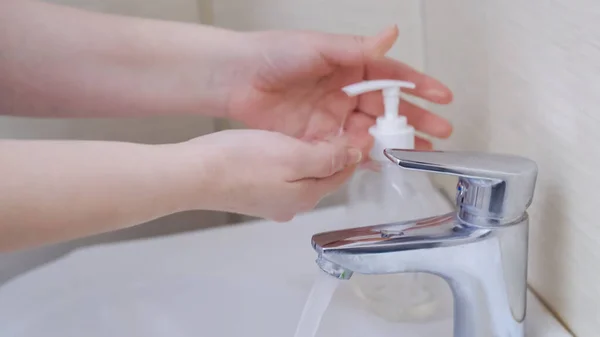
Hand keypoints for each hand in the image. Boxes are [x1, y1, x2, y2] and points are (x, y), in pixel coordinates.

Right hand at [180, 129, 361, 220]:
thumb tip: (354, 156)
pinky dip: (291, 161)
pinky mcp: (254, 195)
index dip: (354, 151)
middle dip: (334, 154)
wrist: (195, 174)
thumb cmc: (242, 162)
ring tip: (314, 131)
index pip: (343, 173)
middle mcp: (292, 205)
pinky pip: (283, 177)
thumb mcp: (293, 155)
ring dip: (312, 157)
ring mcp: (272, 202)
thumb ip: (327, 158)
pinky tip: (283, 146)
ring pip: (303, 176)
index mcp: (307, 197)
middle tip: (339, 126)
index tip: (360, 128)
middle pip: (324, 177)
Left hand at [222, 26, 453, 155]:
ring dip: (394, 142)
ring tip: (418, 152)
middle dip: (415, 121)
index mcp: (349, 67)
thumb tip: (391, 35)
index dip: (418, 87)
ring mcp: (332, 117)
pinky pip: (345, 149)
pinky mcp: (316, 138)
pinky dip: (363, 157)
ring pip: (370, 132)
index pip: (391, 77)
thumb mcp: (319, 47)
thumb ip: (356, 49)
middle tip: (440, 132)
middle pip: (387, 109)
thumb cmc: (273, 53)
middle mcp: (344, 93)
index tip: (441, 97)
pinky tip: (382, 163)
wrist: (237, 78)